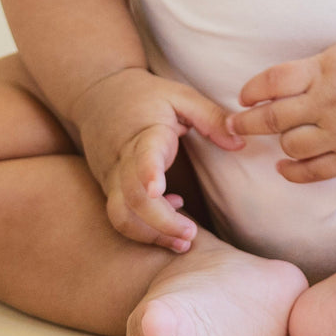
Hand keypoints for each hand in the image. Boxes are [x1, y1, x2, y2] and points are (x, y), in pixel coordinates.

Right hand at [73, 69, 243, 251]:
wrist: (96, 94)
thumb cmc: (145, 95)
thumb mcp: (180, 95)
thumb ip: (211, 117)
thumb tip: (239, 144)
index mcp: (143, 133)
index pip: (142, 155)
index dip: (149, 173)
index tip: (157, 190)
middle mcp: (122, 159)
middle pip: (132, 199)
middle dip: (161, 223)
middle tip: (191, 235)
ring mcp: (110, 177)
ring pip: (120, 215)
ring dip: (150, 235)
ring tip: (182, 242)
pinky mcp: (107, 188)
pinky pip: (120, 216)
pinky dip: (143, 228)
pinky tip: (171, 214)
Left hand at [226, 37, 335, 181]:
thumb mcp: (334, 54)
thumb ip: (302, 71)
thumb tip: (262, 91)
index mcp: (324, 71)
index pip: (273, 82)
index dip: (251, 91)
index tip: (243, 98)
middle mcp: (330, 102)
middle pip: (274, 118)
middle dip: (247, 122)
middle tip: (234, 124)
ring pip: (291, 145)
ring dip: (278, 142)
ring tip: (276, 137)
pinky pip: (314, 171)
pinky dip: (293, 171)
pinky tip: (283, 165)